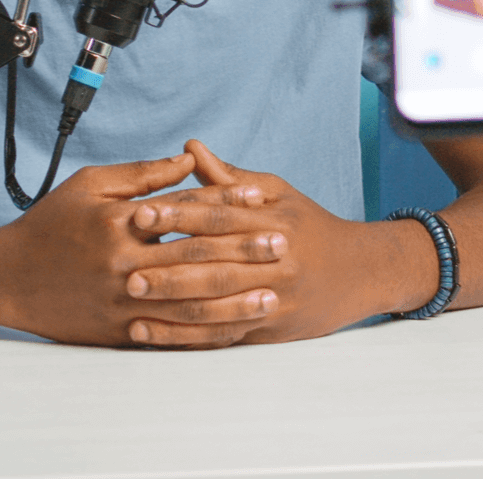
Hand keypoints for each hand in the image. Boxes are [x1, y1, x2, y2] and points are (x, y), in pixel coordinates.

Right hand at [0, 152, 285, 347]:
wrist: (6, 277)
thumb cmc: (49, 223)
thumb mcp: (91, 183)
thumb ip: (143, 173)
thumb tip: (190, 158)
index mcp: (119, 221)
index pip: (184, 209)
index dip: (226, 203)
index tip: (262, 200)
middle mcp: (123, 264)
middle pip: (196, 257)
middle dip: (244, 251)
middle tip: (284, 245)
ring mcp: (121, 303)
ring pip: (189, 305)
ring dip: (235, 302)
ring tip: (271, 296)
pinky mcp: (118, 332)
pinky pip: (170, 337)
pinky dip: (204, 335)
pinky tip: (232, 331)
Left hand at [124, 141, 414, 346]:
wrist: (358, 272)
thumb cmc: (309, 225)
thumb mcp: (277, 192)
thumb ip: (229, 176)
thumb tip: (189, 146)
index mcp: (273, 220)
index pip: (219, 214)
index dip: (179, 213)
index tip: (141, 212)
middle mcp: (273, 260)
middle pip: (213, 261)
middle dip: (167, 262)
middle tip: (125, 261)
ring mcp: (271, 298)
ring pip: (214, 302)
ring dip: (169, 302)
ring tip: (131, 297)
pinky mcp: (267, 329)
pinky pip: (219, 335)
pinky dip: (182, 336)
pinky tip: (149, 332)